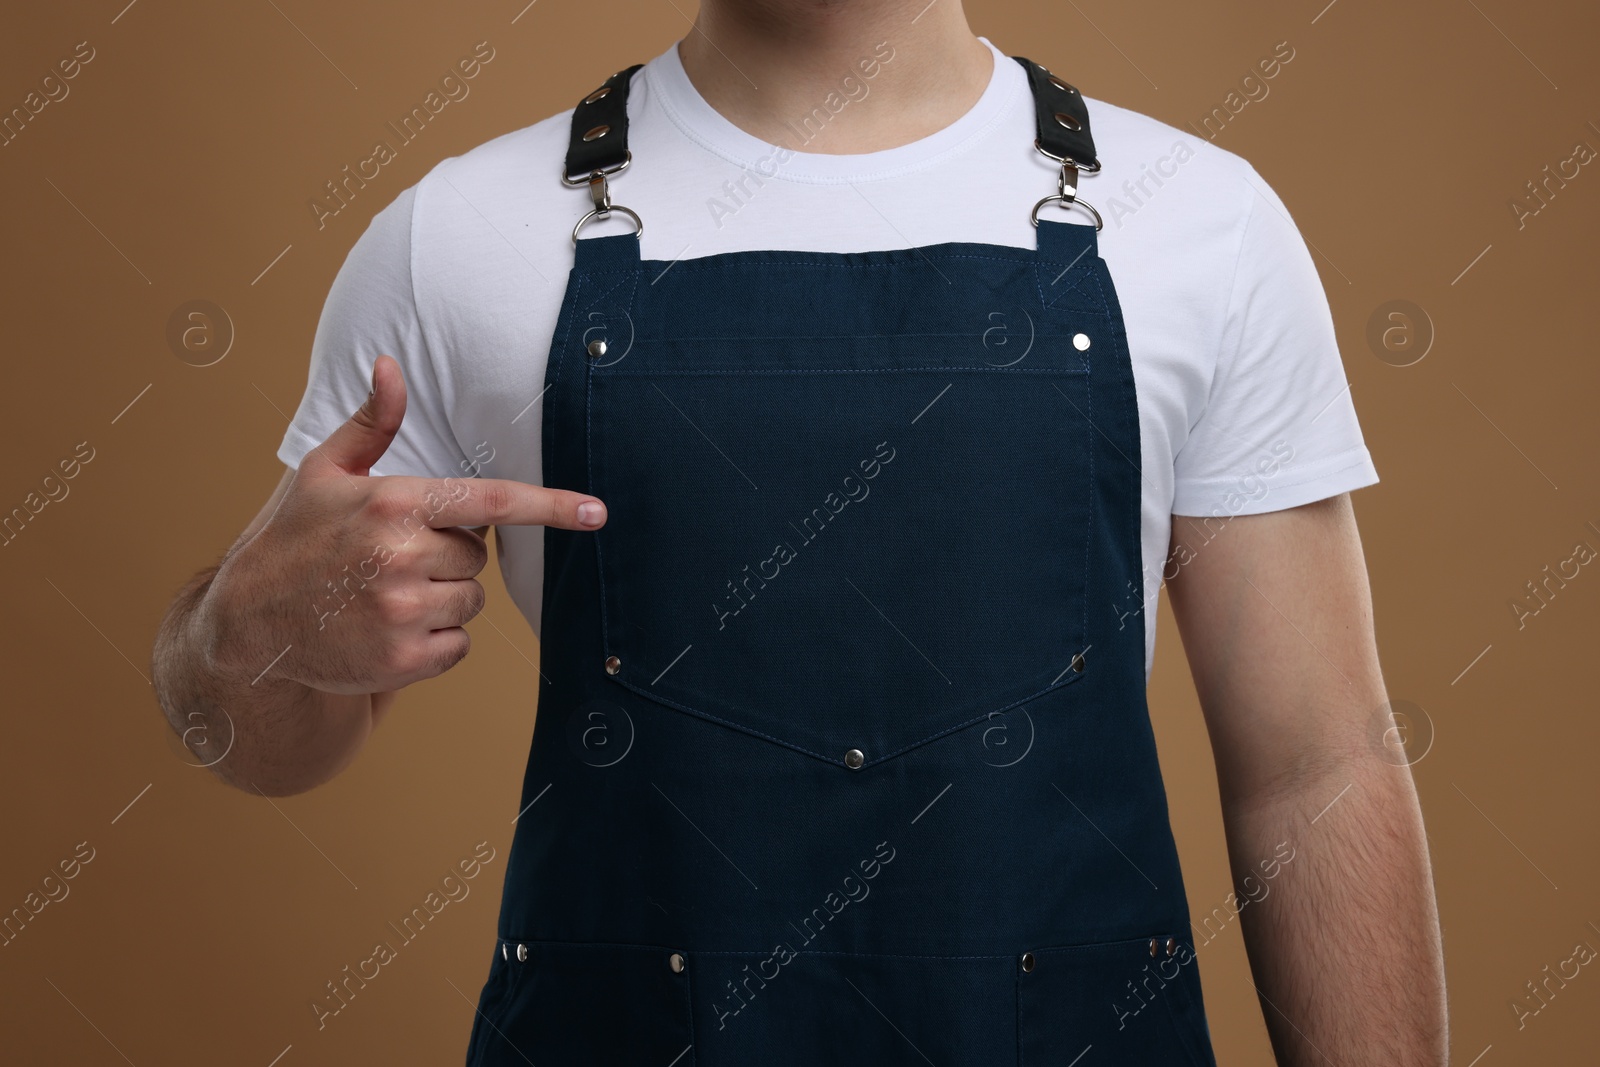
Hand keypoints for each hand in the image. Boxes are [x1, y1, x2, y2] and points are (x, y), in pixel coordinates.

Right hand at [209, 354, 604, 694]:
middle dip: (449, 556)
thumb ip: (371, 423)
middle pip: (477, 556)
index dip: (551, 507)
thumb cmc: (294, 538)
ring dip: (443, 598)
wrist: (249, 626)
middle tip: (394, 559)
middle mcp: (402, 556)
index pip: (492, 502)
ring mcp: (403, 612)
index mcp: (393, 503)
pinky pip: (459, 644)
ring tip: (385, 594)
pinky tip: (387, 629)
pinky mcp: (404, 660)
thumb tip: (391, 366)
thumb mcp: (324, 473)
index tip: (596, 512)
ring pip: (471, 601)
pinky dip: (435, 640)